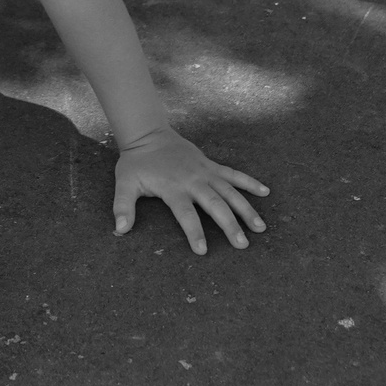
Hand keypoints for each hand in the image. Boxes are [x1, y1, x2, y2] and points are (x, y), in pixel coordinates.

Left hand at [113, 126, 269, 253]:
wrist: (149, 134)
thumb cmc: (137, 163)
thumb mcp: (125, 184)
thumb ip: (123, 207)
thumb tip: (120, 230)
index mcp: (173, 188)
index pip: (186, 214)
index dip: (194, 232)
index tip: (203, 251)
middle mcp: (193, 181)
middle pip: (215, 205)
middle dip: (230, 225)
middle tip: (242, 245)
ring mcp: (205, 172)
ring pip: (230, 192)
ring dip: (246, 209)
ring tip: (260, 228)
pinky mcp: (211, 165)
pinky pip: (234, 174)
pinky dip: (249, 182)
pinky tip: (265, 192)